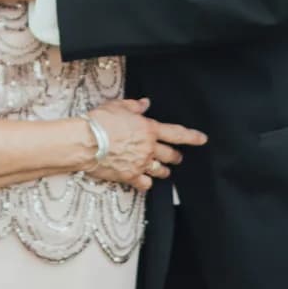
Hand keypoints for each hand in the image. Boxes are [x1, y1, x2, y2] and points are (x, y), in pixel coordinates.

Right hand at [85, 98, 207, 191]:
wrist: (85, 142)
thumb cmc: (99, 122)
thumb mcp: (118, 106)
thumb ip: (134, 106)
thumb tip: (145, 104)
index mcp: (149, 129)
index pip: (177, 134)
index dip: (192, 137)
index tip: (202, 139)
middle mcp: (148, 148)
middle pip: (171, 155)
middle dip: (176, 156)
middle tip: (177, 157)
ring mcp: (140, 164)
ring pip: (161, 170)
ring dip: (164, 170)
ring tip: (163, 170)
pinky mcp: (130, 176)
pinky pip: (145, 184)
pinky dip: (146, 183)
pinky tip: (144, 182)